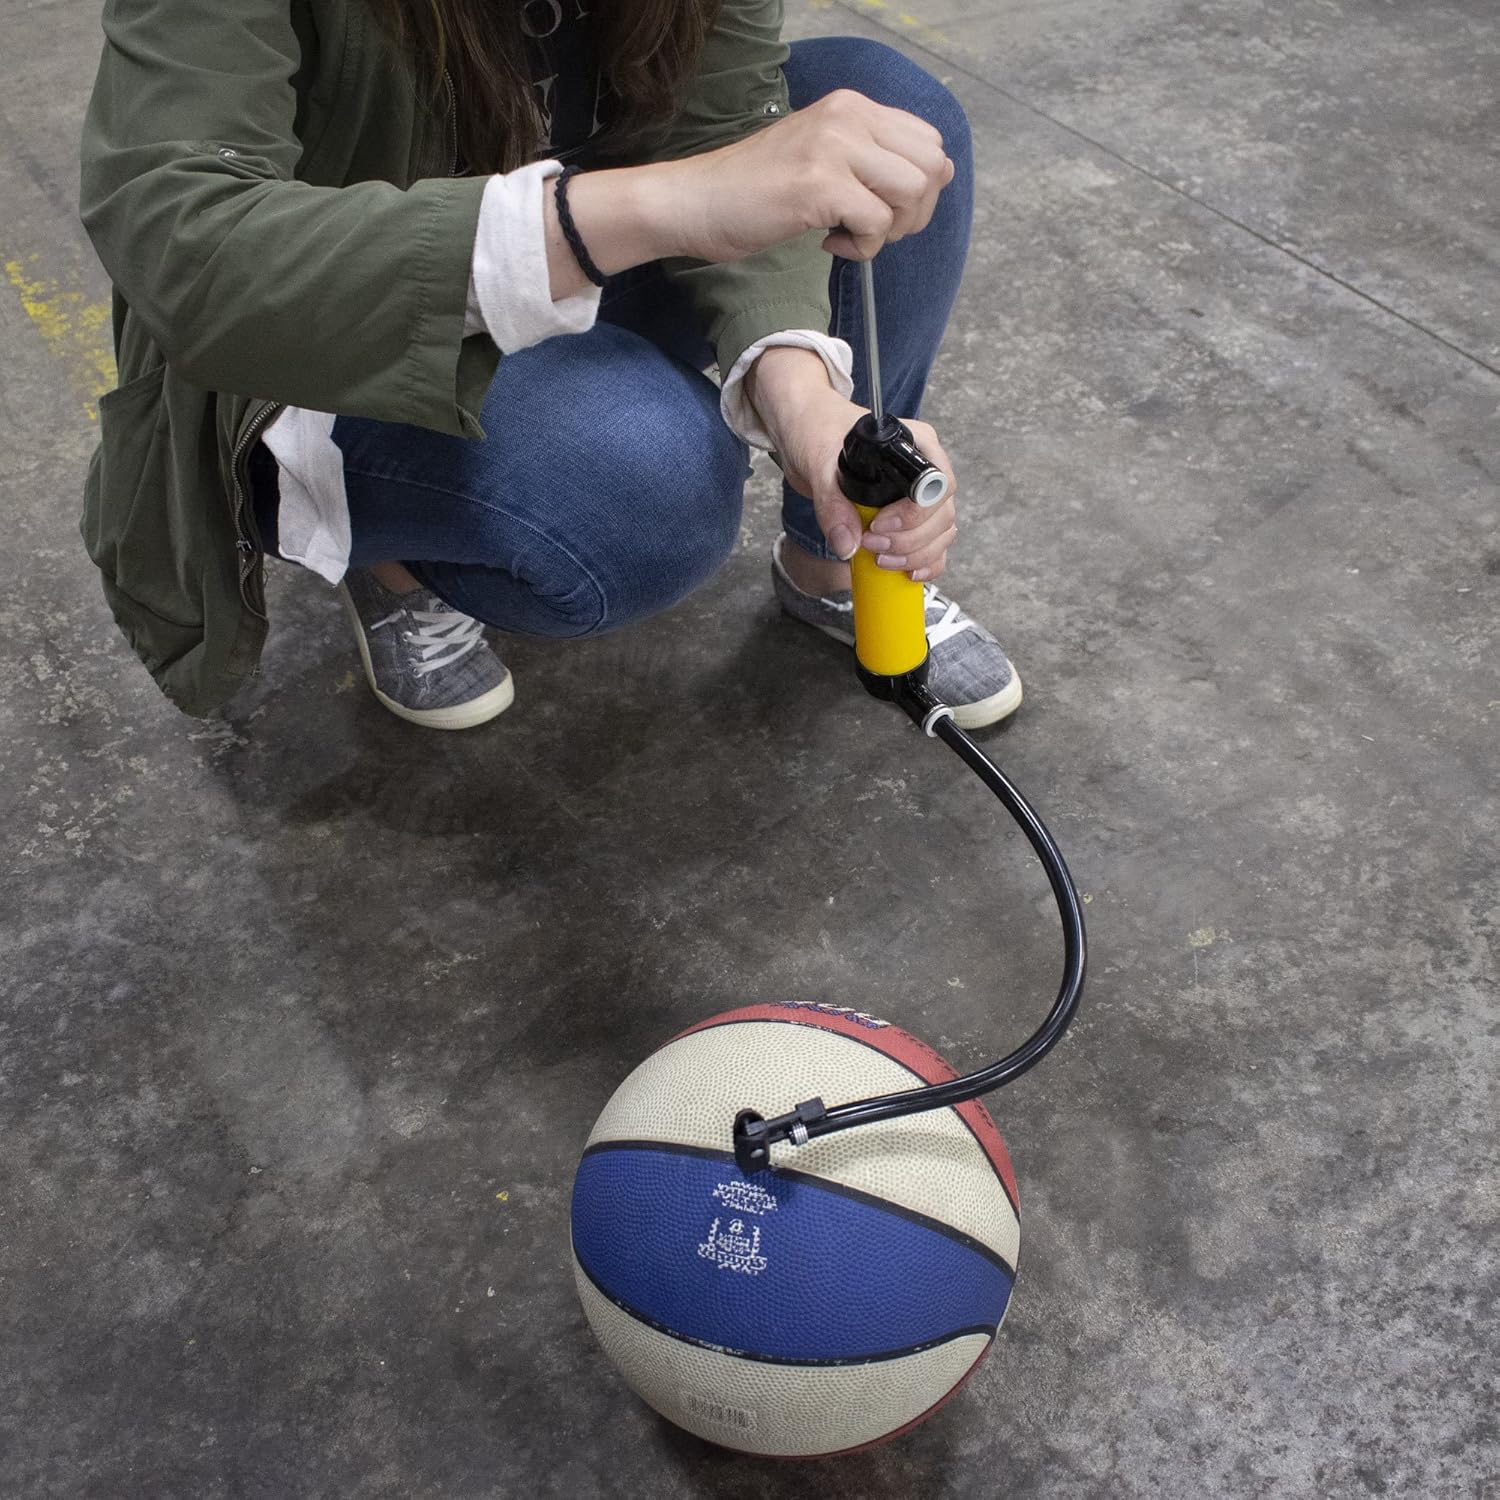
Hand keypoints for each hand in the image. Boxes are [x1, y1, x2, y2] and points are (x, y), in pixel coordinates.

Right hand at [652, 89, 954, 263]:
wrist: (698, 201)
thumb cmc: (756, 190)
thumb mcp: (823, 157)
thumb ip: (875, 159)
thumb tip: (941, 174)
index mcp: (852, 107)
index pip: (928, 143)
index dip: (919, 188)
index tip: (882, 209)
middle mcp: (848, 116)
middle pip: (931, 167)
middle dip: (913, 213)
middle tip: (873, 230)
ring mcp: (834, 147)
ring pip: (911, 193)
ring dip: (889, 230)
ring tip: (850, 236)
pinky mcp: (819, 184)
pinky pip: (876, 224)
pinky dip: (862, 247)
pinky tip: (829, 243)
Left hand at [749, 351, 958, 580]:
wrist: (807, 436)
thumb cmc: (819, 433)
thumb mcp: (818, 463)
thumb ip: (832, 503)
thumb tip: (847, 545)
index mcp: (916, 444)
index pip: (938, 484)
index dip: (915, 513)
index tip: (880, 525)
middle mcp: (924, 469)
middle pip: (942, 515)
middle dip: (911, 540)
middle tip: (872, 545)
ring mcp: (919, 496)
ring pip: (941, 534)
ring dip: (916, 555)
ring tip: (879, 560)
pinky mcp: (908, 518)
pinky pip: (932, 546)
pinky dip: (924, 563)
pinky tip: (906, 573)